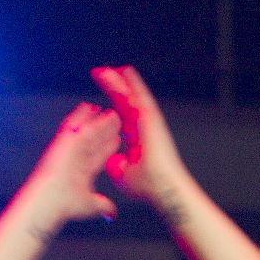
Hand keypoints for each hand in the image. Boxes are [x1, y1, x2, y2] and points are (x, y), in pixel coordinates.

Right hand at [28, 101, 120, 230]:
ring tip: (109, 112)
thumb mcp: (91, 204)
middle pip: (94, 142)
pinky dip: (81, 116)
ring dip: (97, 122)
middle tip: (116, 119)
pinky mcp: (62, 142)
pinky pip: (72, 125)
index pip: (98, 156)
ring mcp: (69, 149)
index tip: (117, 139)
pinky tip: (90, 106)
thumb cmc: (65, 205)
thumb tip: (111, 215)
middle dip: (105, 131)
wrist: (50, 200)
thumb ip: (102, 206)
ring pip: (86, 132)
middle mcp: (76, 159)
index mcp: (82, 172)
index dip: (108, 148)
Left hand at [91, 65, 190, 205]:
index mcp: (136, 138)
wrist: (162, 188)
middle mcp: (142, 127)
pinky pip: (141, 96)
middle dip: (111, 88)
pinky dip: (133, 83)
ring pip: (131, 96)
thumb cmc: (147, 185)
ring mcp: (148, 122)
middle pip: (124, 103)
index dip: (108, 106)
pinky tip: (124, 71)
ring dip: (119, 82)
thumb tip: (109, 158)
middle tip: (100, 74)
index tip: (98, 99)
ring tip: (106, 70)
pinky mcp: (152, 119)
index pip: (119, 117)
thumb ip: (114, 162)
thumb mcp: (121, 172)